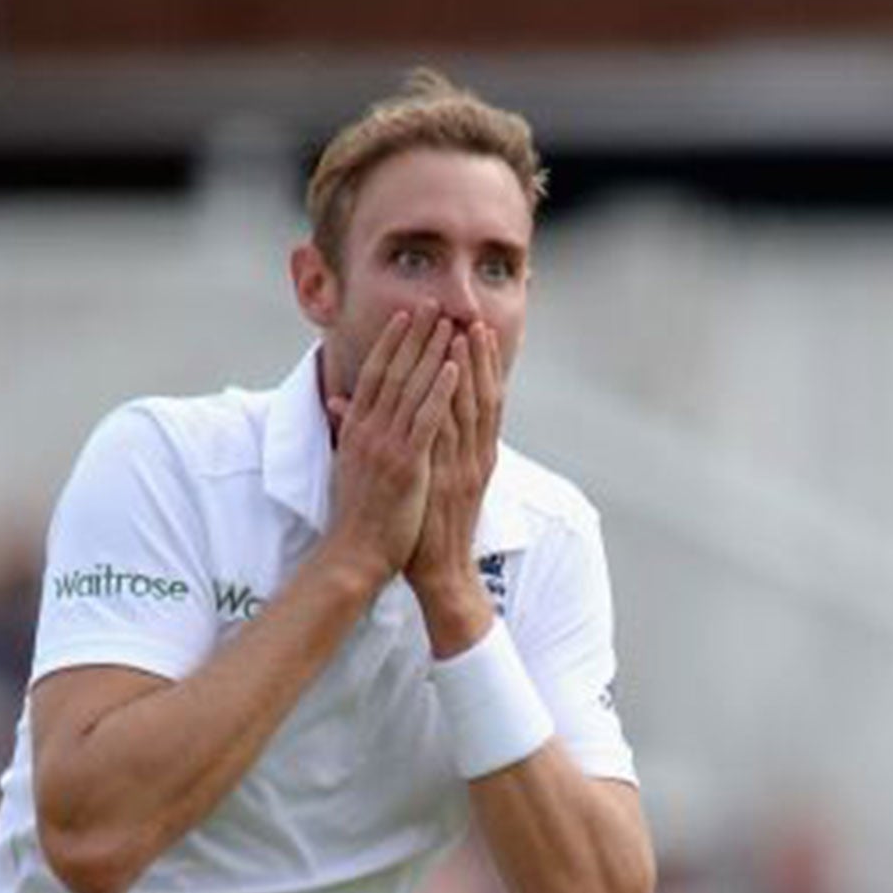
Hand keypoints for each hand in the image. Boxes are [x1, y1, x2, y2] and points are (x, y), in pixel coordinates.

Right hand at [322, 307, 458, 590]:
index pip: (374, 376)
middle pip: (394, 372)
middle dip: (413, 336)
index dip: (391, 343)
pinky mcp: (406, 465)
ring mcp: (387, 447)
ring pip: (412, 389)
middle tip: (431, 303)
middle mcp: (369, 433)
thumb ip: (347, 429)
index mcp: (356, 431)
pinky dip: (440, 391)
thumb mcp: (346, 465)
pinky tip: (454, 367)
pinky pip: (426, 420)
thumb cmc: (354, 516)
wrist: (353, 555)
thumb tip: (336, 402)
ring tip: (449, 323)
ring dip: (432, 353)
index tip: (405, 317)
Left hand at [407, 323, 503, 653]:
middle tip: (472, 316)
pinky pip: (455, 430)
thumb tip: (412, 429)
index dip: (479, 368)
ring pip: (471, 405)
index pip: (480, 403)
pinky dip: (454, 398)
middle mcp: (476, 457)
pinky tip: (450, 371)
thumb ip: (425, 455)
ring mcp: (466, 466)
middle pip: (480, 396)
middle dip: (477, 356)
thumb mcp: (430, 488)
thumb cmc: (428, 534)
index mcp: (474, 459)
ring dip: (468, 365)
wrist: (442, 576)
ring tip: (463, 329)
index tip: (473, 332)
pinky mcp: (454, 478)